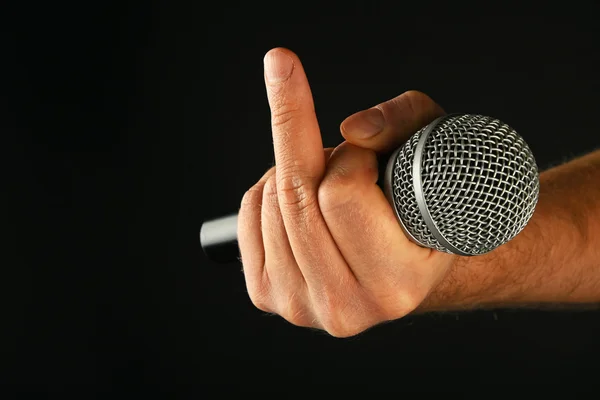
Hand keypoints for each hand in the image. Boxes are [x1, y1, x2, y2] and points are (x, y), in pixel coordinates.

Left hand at [238, 48, 452, 336]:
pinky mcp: (266, 294)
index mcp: (396, 282)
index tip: (364, 146)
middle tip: (347, 155)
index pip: (342, 193)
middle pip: (296, 196)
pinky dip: (270, 188)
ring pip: (268, 200)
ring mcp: (299, 304)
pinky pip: (249, 212)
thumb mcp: (431, 153)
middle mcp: (344, 305)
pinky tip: (304, 201)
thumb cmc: (418, 208)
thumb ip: (403, 123)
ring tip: (332, 187)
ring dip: (295, 172)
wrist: (401, 264)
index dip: (352, 157)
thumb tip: (352, 129)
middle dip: (318, 156)